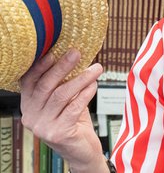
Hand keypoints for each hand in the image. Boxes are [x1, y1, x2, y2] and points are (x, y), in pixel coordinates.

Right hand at [20, 49, 108, 172]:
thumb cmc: (73, 118)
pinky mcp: (58, 133)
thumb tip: (75, 55)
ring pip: (61, 95)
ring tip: (96, 68)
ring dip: (81, 78)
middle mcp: (31, 115)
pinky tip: (94, 85)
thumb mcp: (65, 98)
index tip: (55, 51)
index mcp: (29, 103)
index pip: (29, 81)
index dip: (41, 65)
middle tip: (77, 53)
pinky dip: (86, 93)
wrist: (80, 149)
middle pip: (45, 85)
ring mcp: (43, 126)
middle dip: (62, 66)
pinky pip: (74, 108)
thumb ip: (64, 82)